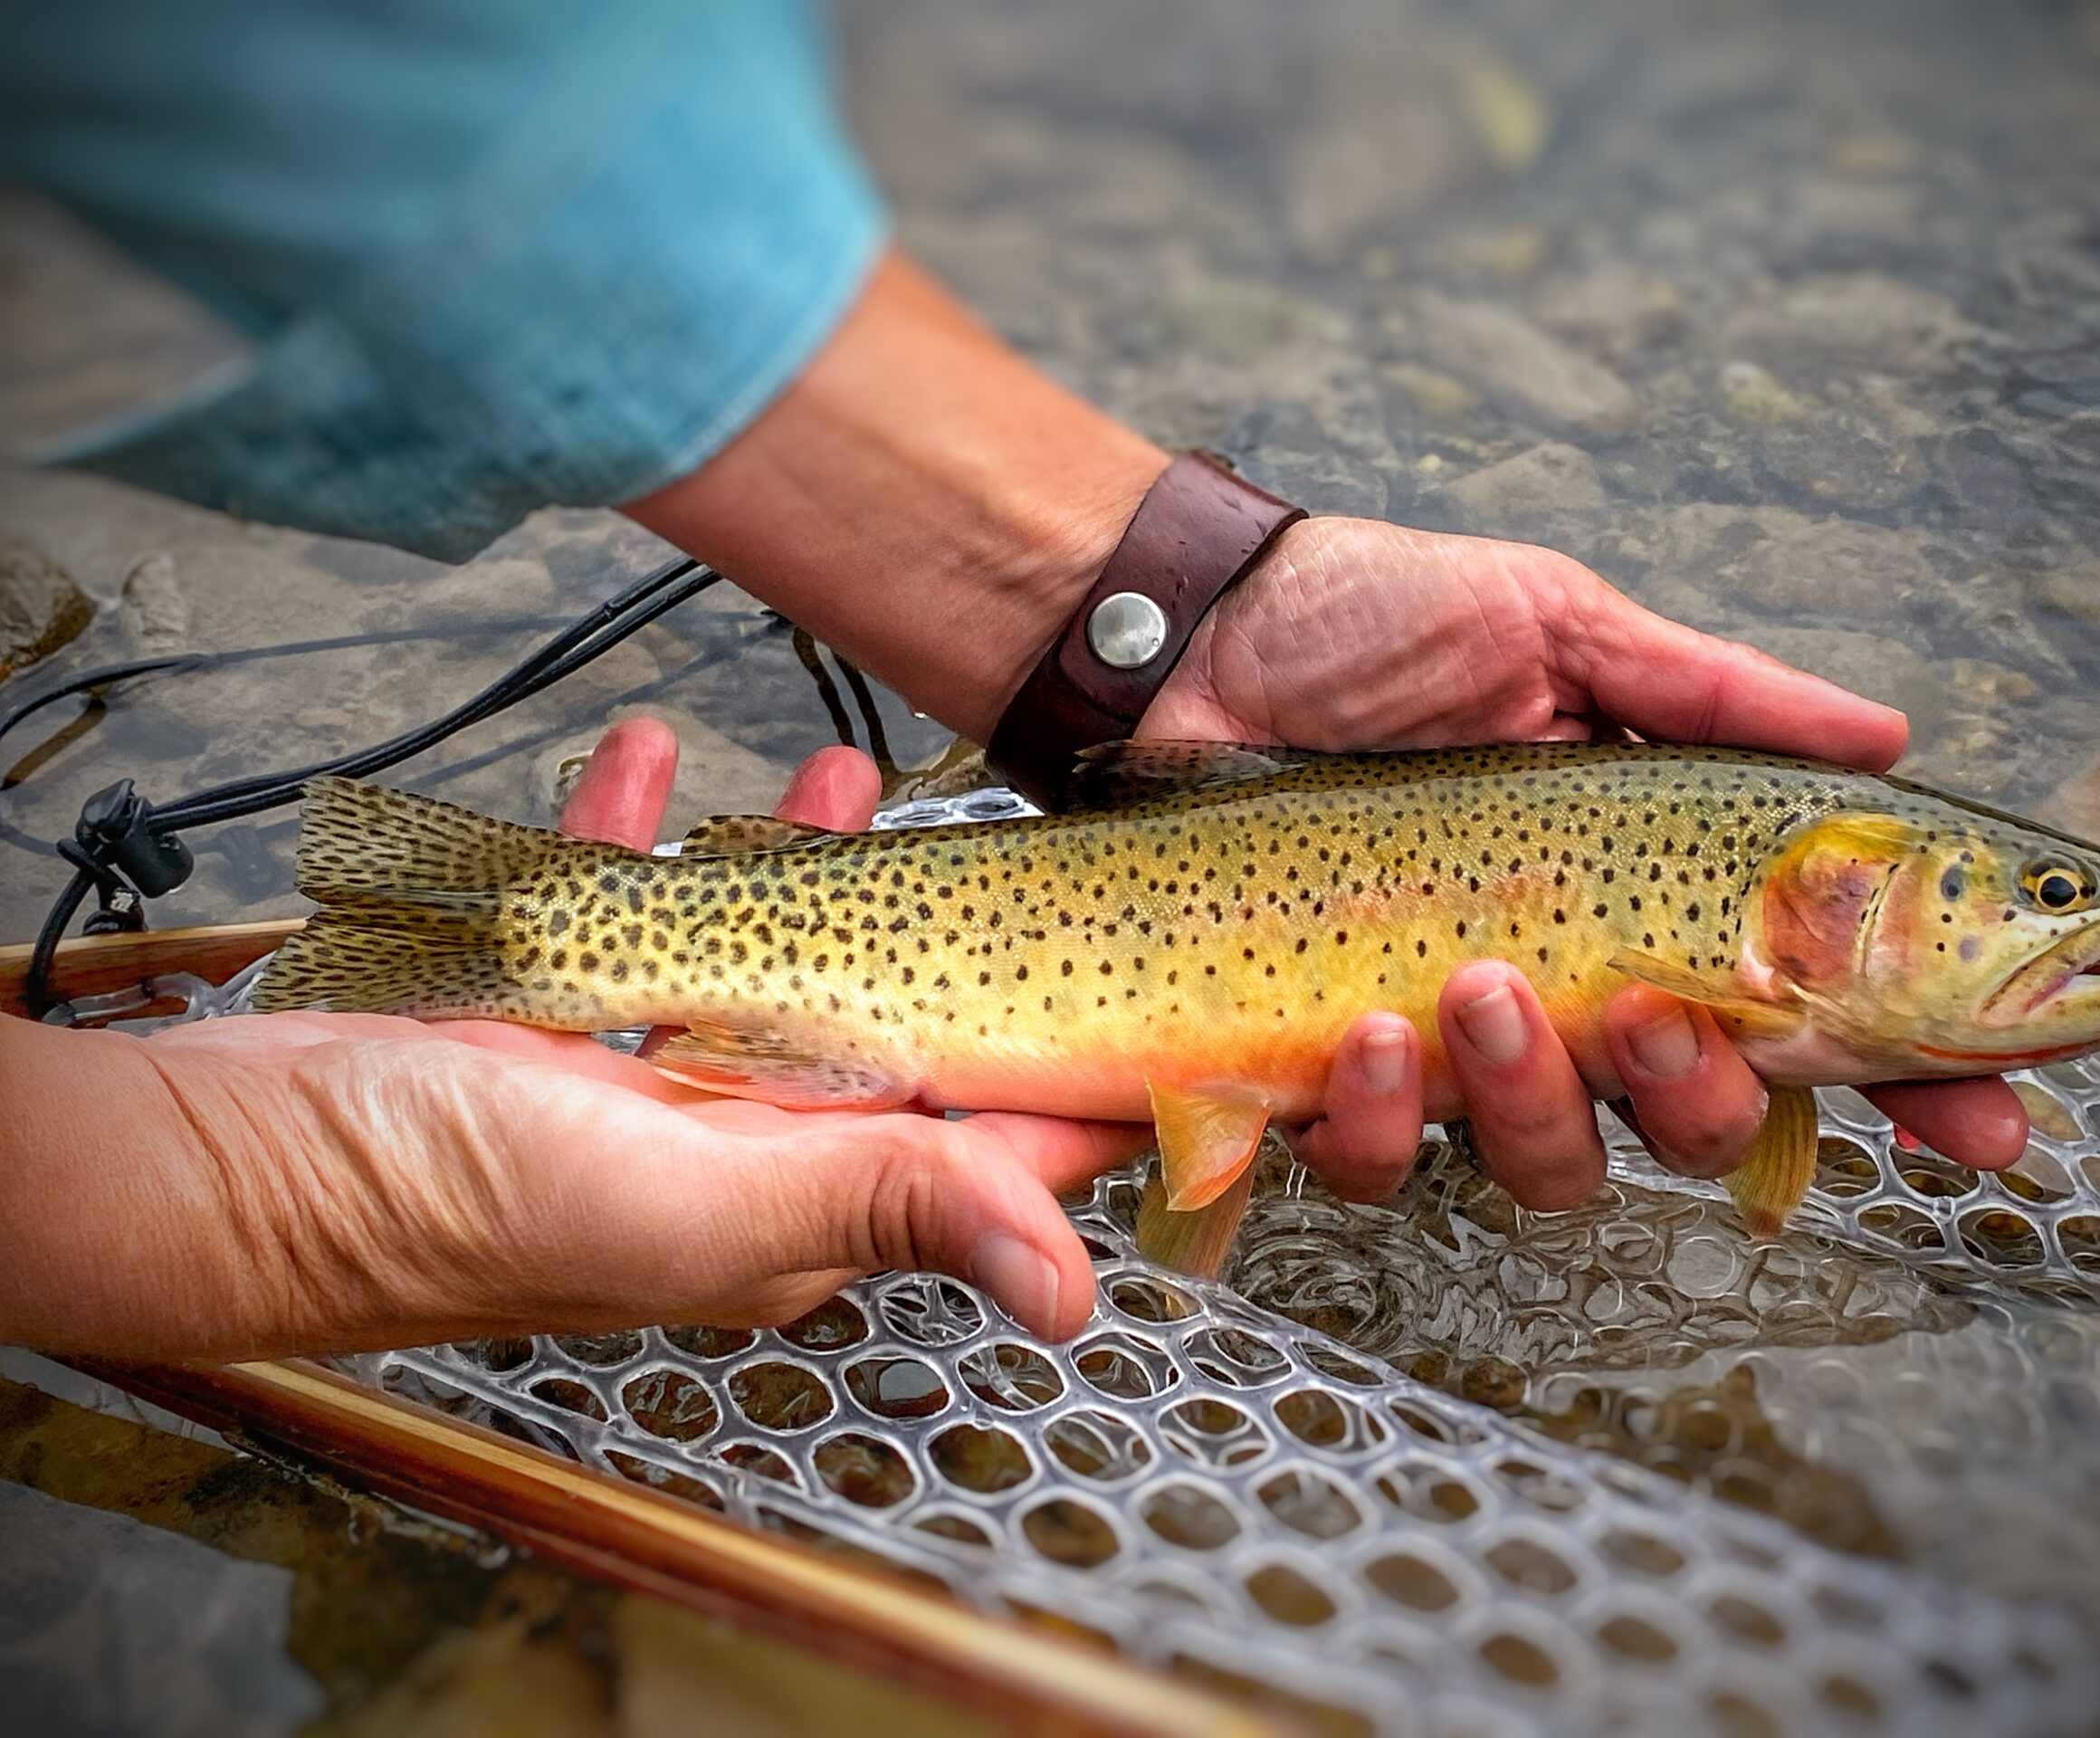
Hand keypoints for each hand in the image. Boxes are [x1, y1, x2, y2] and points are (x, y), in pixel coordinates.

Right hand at [99, 719, 1138, 1359]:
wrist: (237, 1156)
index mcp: (791, 1201)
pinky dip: (640, 828)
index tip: (1141, 1000)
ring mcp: (633, 1070)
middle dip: (937, 939)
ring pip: (750, 953)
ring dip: (796, 862)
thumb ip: (883, 1204)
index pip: (968, 1146)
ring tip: (840, 776)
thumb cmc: (452, 1201)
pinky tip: (651, 761)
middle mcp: (726, 1142)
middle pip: (869, 1029)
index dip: (1056, 1080)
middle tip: (994, 850)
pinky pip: (615, 899)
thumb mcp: (699, 1200)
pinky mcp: (544, 1006)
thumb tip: (1068, 1291)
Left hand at [1145, 517, 2028, 1204]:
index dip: (1907, 1087)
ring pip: (1548, 1164)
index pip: (1809, 1017)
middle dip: (1701, 1102)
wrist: (1193, 633)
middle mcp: (1567, 988)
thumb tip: (1891, 738)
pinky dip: (1380, 1117)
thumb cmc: (1374, 620)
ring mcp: (1446, 1042)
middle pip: (1693, 1128)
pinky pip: (1376, 1157)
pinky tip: (1366, 1028)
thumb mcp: (1558, 625)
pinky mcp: (1321, 1067)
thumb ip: (1713, 696)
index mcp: (1646, 896)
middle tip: (1655, 1014)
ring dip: (1535, 1102)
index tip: (1985, 1128)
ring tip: (1483, 987)